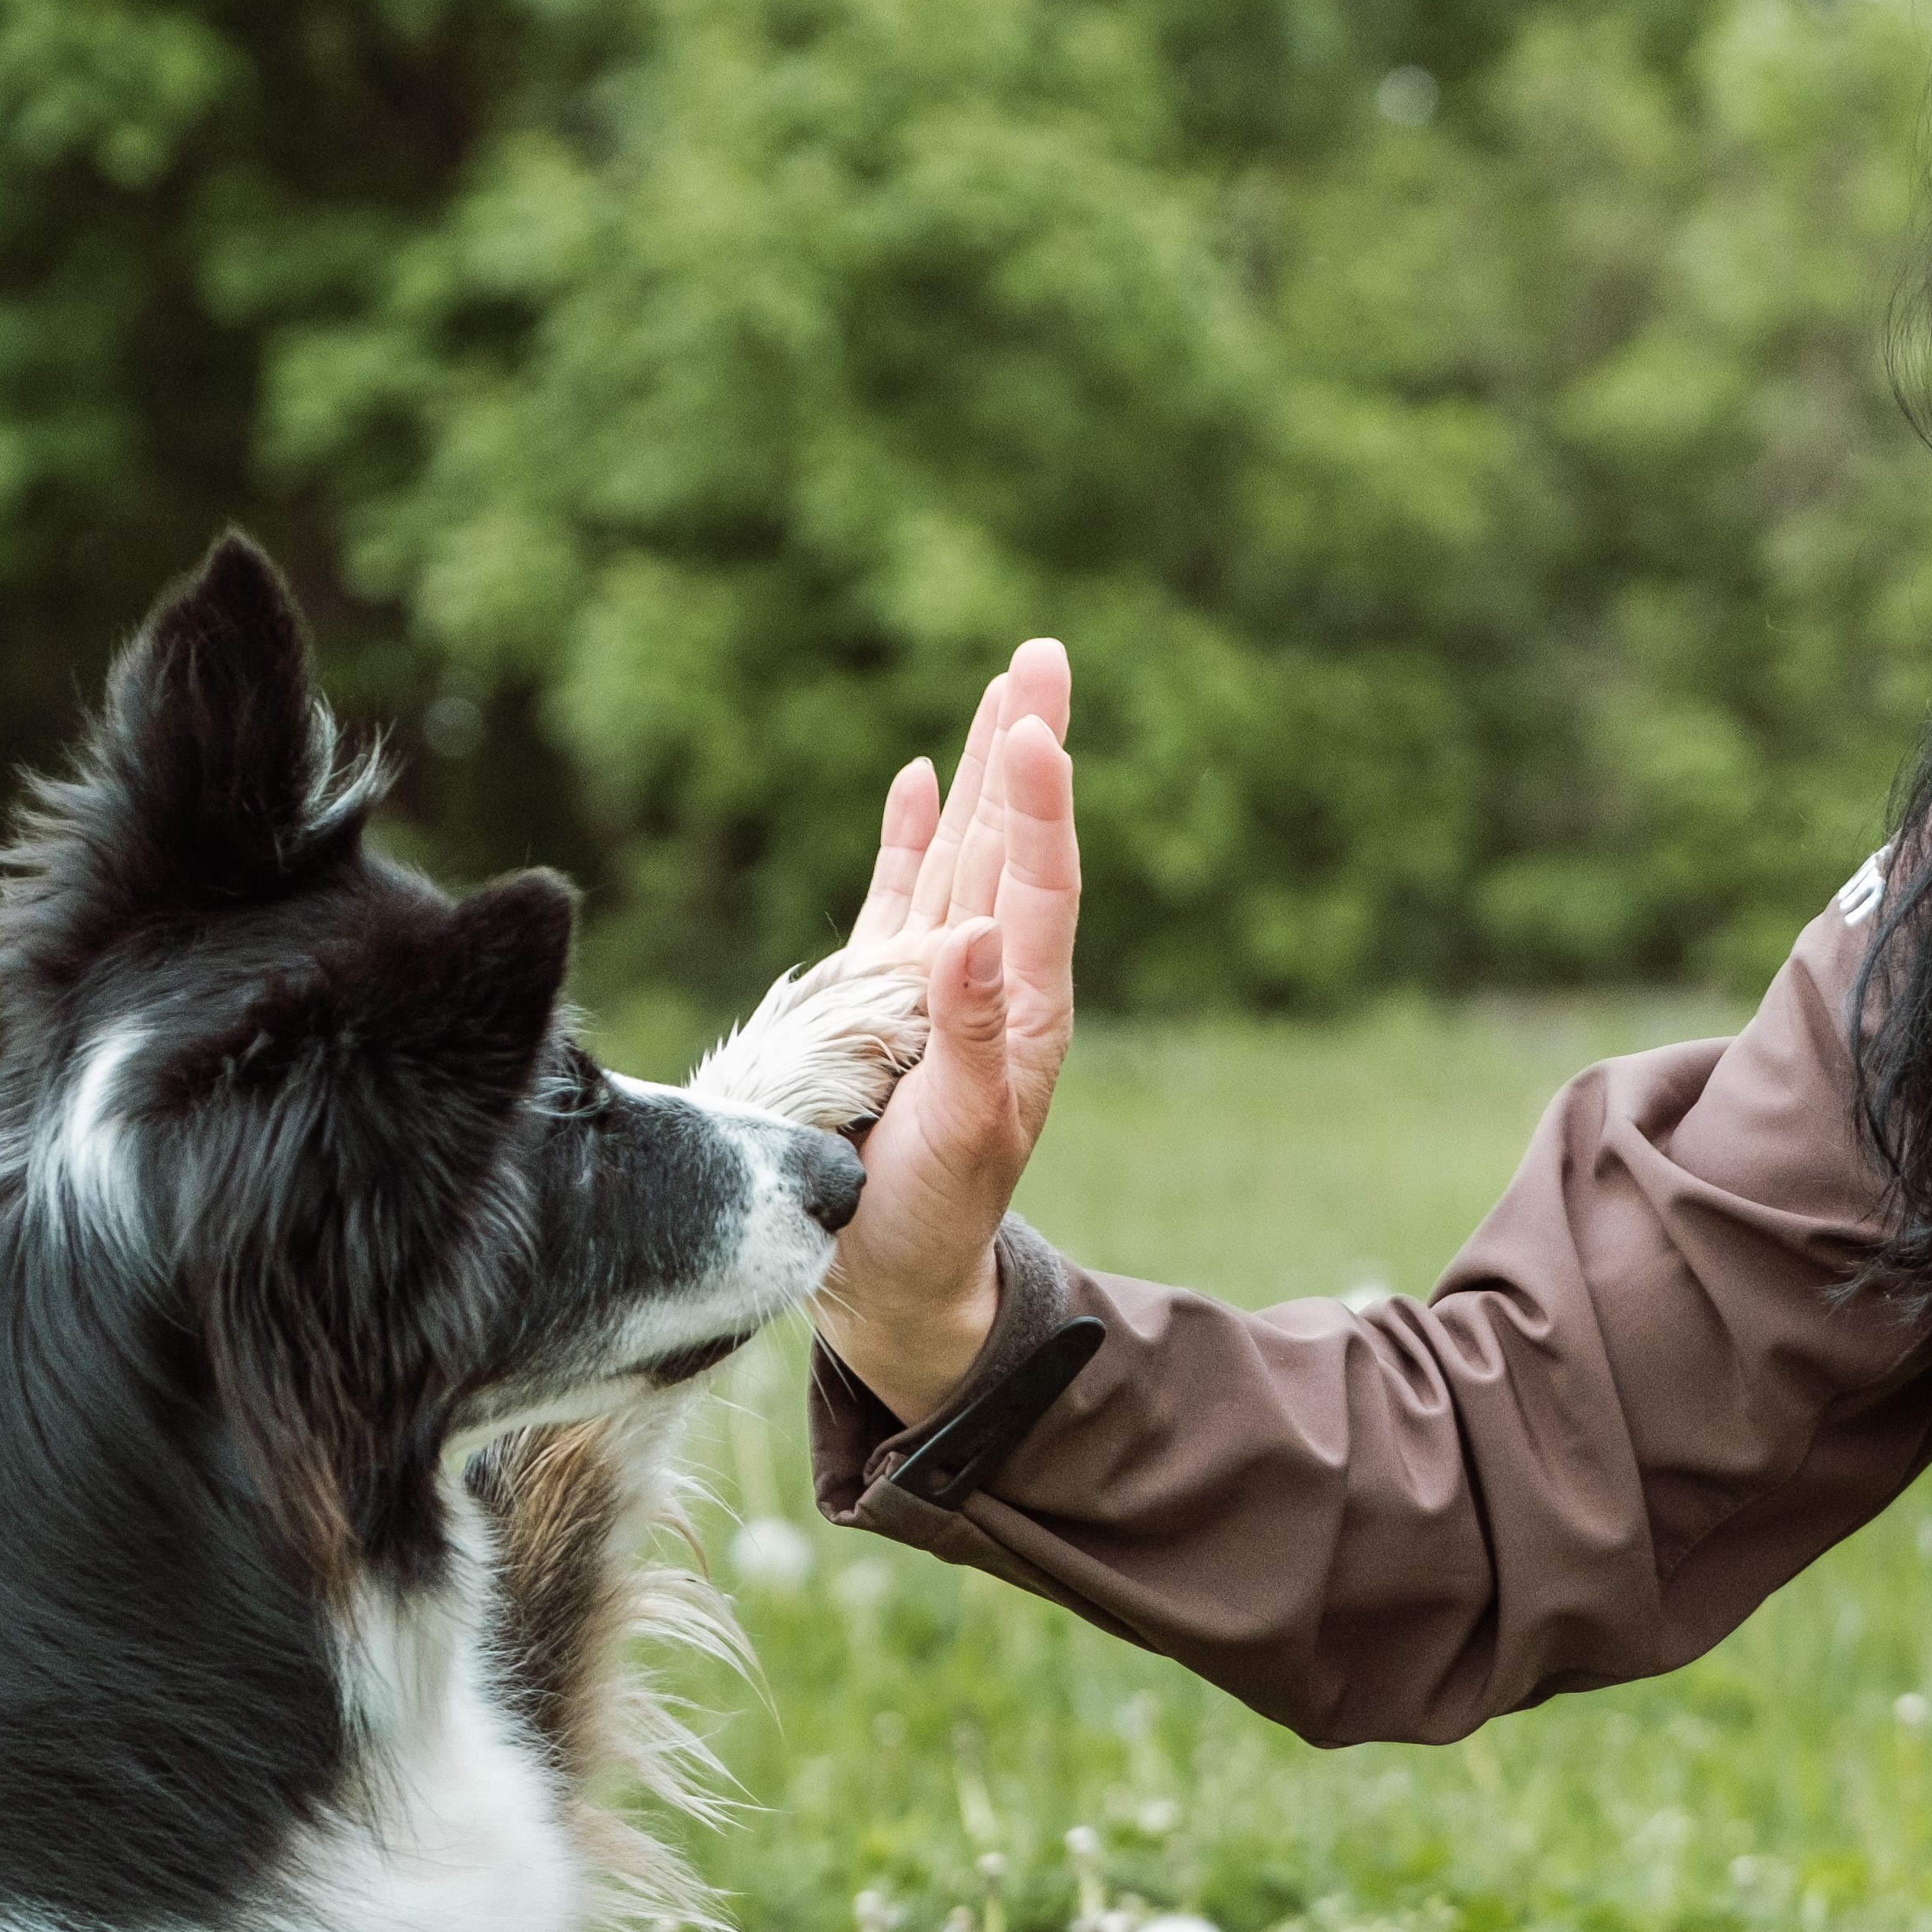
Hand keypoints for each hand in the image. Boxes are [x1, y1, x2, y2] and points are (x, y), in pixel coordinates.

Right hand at [813, 640, 1078, 1416]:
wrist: (894, 1279)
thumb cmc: (934, 1220)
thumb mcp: (961, 1138)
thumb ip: (970, 1039)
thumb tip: (978, 939)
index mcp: (1024, 1010)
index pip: (1039, 884)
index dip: (1041, 804)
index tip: (1037, 725)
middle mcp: (991, 982)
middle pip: (1015, 842)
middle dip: (1028, 746)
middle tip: (1044, 652)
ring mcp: (939, 983)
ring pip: (966, 853)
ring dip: (984, 772)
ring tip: (1003, 688)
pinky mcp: (886, 998)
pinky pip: (901, 895)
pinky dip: (912, 836)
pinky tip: (921, 779)